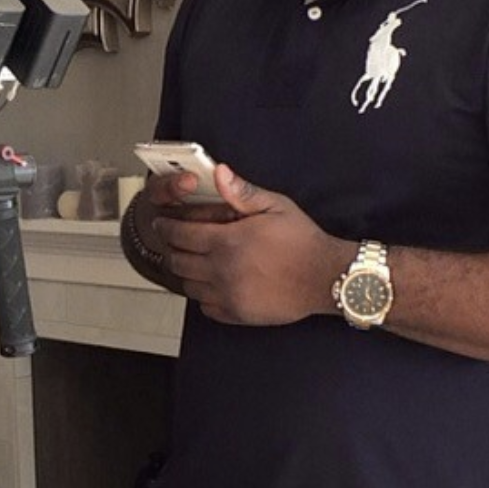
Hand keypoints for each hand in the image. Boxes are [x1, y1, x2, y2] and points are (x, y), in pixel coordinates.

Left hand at [158, 166, 350, 324]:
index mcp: (227, 241)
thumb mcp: (275, 206)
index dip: (166, 227)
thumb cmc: (302, 240)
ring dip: (187, 273)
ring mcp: (227, 296)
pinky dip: (204, 295)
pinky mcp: (237, 314)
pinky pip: (205, 307)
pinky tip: (213, 283)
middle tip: (177, 242)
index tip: (163, 224)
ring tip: (196, 261)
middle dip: (173, 249)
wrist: (325, 277)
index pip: (180, 235)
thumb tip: (219, 172)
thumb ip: (242, 192)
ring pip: (188, 286)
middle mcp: (222, 270)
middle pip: (178, 262)